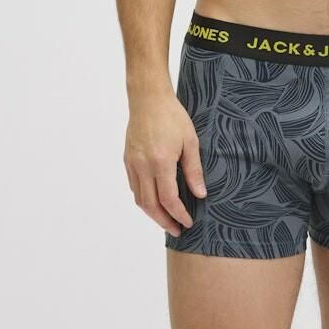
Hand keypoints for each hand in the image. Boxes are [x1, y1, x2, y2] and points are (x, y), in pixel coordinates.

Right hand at [123, 90, 206, 235]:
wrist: (148, 99)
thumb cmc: (172, 116)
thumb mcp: (190, 141)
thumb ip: (194, 170)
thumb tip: (200, 194)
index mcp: (161, 162)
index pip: (169, 199)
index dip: (179, 214)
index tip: (188, 222)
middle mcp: (143, 166)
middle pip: (151, 205)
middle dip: (164, 221)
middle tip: (177, 230)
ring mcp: (133, 164)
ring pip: (139, 199)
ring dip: (152, 213)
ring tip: (167, 219)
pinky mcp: (127, 160)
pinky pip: (134, 187)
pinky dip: (143, 199)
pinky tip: (154, 200)